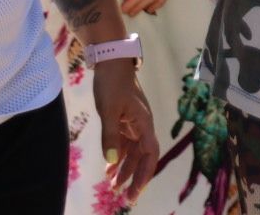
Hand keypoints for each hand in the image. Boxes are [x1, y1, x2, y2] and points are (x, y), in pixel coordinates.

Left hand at [93, 60, 157, 200]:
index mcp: (144, 123)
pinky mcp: (124, 119)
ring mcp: (134, 122)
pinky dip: (118, 156)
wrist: (111, 60)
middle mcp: (142, 125)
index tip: (135, 192)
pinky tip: (109, 168)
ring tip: (113, 186)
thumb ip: (110, 137)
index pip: (150, 154)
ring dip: (124, 168)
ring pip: (133, 151)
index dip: (144, 174)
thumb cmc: (112, 84)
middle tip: (125, 198)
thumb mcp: (108, 111)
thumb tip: (111, 163)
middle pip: (143, 156)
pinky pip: (124, 143)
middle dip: (134, 177)